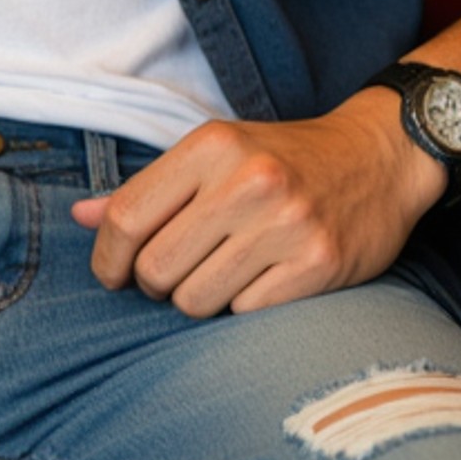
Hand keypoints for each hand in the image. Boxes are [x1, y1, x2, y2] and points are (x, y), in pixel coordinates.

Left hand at [70, 97, 441, 317]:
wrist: (380, 156)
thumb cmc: (283, 158)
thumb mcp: (214, 154)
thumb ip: (149, 189)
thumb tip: (80, 217)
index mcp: (213, 145)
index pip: (128, 217)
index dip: (108, 256)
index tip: (112, 273)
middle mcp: (248, 182)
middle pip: (157, 268)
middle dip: (154, 283)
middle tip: (176, 273)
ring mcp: (286, 225)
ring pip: (196, 300)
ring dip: (199, 298)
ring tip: (221, 273)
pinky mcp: (318, 265)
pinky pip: (246, 313)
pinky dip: (244, 305)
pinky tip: (261, 279)